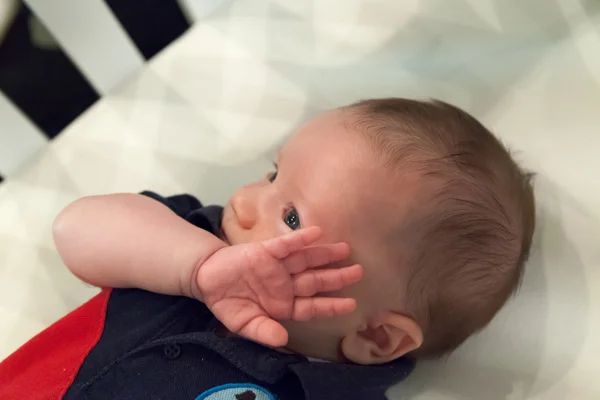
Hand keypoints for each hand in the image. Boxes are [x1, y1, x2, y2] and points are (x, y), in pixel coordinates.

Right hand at [196, 227, 362, 346]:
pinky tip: (316, 233)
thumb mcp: (244, 324)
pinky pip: (286, 244)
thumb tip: (283, 341)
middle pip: (316, 280)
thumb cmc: (228, 302)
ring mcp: (278, 266)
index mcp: (284, 304)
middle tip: (359, 271)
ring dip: (325, 254)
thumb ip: (263, 332)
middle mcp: (286, 284)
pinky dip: (300, 239)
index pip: (312, 306)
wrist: (206, 279)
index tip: (351, 304)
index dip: (331, 305)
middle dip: (337, 277)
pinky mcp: (266, 250)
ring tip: (345, 249)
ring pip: (306, 260)